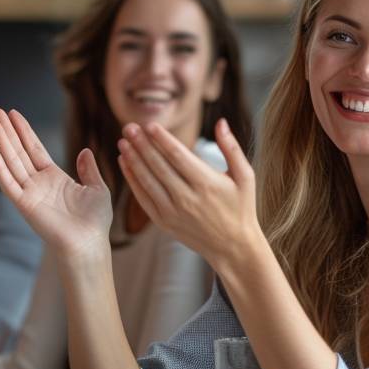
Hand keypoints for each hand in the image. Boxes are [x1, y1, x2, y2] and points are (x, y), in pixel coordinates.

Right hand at [0, 108, 112, 263]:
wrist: (89, 243)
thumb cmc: (95, 221)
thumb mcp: (97, 188)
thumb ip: (88, 169)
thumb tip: (85, 151)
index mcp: (54, 177)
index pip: (34, 148)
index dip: (24, 131)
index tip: (14, 114)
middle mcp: (39, 183)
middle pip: (19, 151)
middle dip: (8, 131)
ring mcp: (30, 193)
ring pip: (12, 162)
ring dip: (2, 142)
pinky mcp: (24, 205)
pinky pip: (8, 184)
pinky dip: (0, 168)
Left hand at [117, 118, 262, 271]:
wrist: (232, 247)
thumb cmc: (241, 208)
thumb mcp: (245, 177)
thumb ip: (231, 148)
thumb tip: (222, 122)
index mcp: (207, 184)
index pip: (178, 156)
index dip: (162, 139)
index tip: (149, 124)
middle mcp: (187, 198)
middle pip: (158, 166)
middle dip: (142, 144)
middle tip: (129, 127)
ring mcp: (173, 212)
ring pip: (147, 181)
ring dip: (133, 159)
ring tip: (123, 141)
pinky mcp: (164, 222)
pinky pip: (143, 198)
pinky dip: (132, 179)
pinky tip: (125, 163)